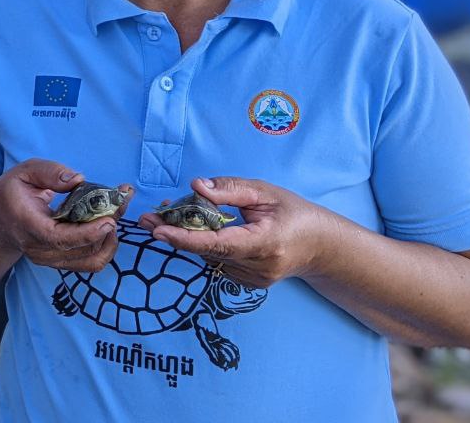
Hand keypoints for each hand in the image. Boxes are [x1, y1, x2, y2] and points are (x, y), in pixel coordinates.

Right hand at [0, 160, 118, 272]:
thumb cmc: (12, 193)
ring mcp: (50, 260)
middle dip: (107, 226)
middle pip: (81, 248)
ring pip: (91, 259)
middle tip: (122, 200)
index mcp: (28, 225)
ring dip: (111, 237)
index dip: (87, 233)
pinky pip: (90, 262)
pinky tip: (108, 226)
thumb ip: (50, 172)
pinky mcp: (60, 263)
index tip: (109, 220)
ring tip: (116, 211)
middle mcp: (38, 249)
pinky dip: (105, 246)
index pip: (58, 238)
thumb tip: (79, 179)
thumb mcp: (25, 172)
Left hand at [138, 176, 338, 287]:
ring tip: (167, 216)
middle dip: (176, 233)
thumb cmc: (293, 212)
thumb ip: (229, 189)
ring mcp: (253, 280)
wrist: (321, 246)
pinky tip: (195, 229)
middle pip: (207, 251)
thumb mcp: (264, 192)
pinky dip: (203, 246)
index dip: (185, 238)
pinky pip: (217, 262)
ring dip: (187, 238)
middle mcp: (258, 268)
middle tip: (148, 216)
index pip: (219, 244)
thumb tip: (196, 186)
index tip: (158, 230)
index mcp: (265, 243)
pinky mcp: (248, 283)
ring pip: (209, 258)